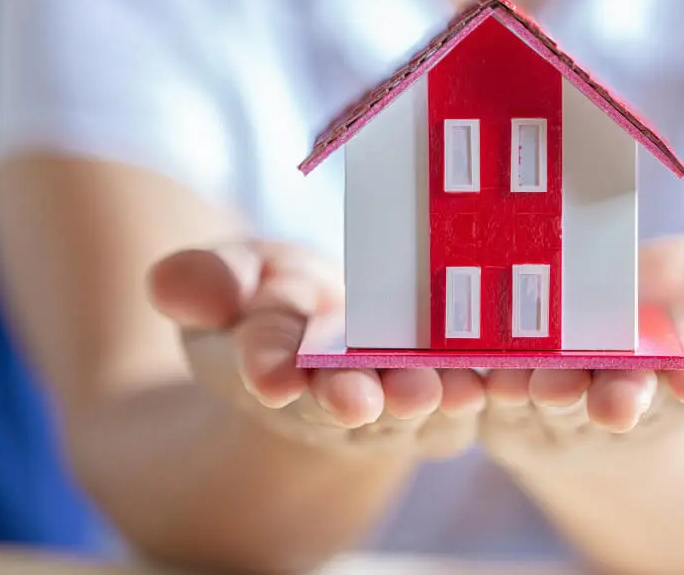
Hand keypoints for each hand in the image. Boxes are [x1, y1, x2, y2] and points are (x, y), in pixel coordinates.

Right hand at [148, 241, 484, 458]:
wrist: (331, 335)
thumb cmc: (275, 300)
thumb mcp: (234, 276)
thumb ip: (208, 282)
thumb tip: (174, 284)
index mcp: (273, 365)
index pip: (266, 368)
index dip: (267, 368)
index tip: (268, 373)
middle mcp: (335, 395)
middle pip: (345, 400)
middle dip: (353, 399)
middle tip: (363, 399)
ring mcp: (396, 397)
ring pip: (415, 406)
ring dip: (431, 400)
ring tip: (448, 392)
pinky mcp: (450, 387)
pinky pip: (471, 388)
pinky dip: (490, 382)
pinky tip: (510, 373)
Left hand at [480, 228, 683, 460]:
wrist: (604, 356)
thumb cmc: (673, 317)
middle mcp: (623, 399)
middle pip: (621, 403)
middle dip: (619, 403)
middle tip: (615, 402)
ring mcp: (559, 404)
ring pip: (550, 401)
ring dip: (543, 395)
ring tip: (538, 383)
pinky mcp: (503, 397)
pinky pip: (486, 392)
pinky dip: (477, 384)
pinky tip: (466, 370)